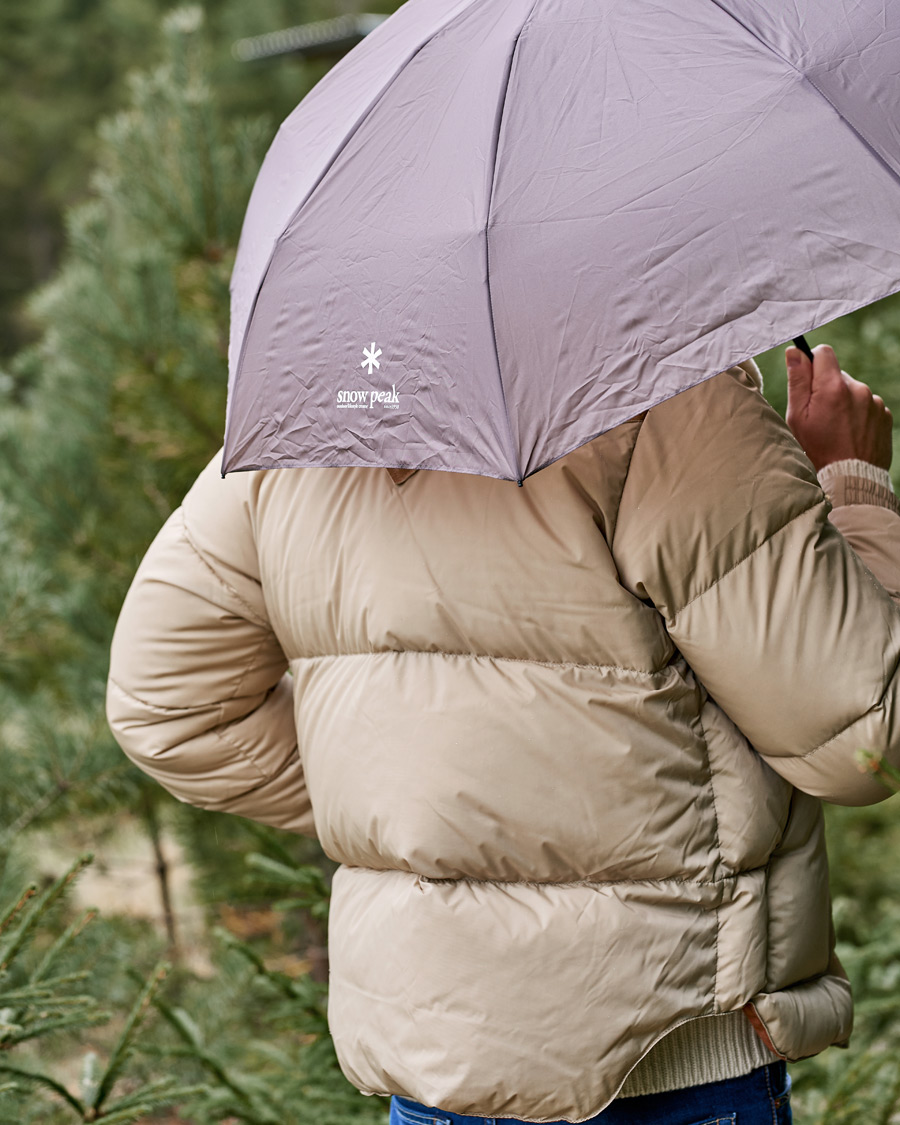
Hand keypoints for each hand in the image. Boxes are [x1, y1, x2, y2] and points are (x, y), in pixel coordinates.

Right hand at [785, 344, 892, 471]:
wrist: (851, 478)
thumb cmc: (818, 449)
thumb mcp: (798, 417)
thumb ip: (797, 381)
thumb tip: (794, 352)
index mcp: (833, 386)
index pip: (823, 352)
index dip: (812, 362)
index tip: (807, 380)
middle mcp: (857, 388)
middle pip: (837, 374)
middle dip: (826, 388)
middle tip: (819, 415)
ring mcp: (874, 401)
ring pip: (852, 391)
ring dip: (843, 402)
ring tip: (836, 428)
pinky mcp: (883, 413)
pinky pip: (866, 405)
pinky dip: (857, 414)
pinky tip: (850, 433)